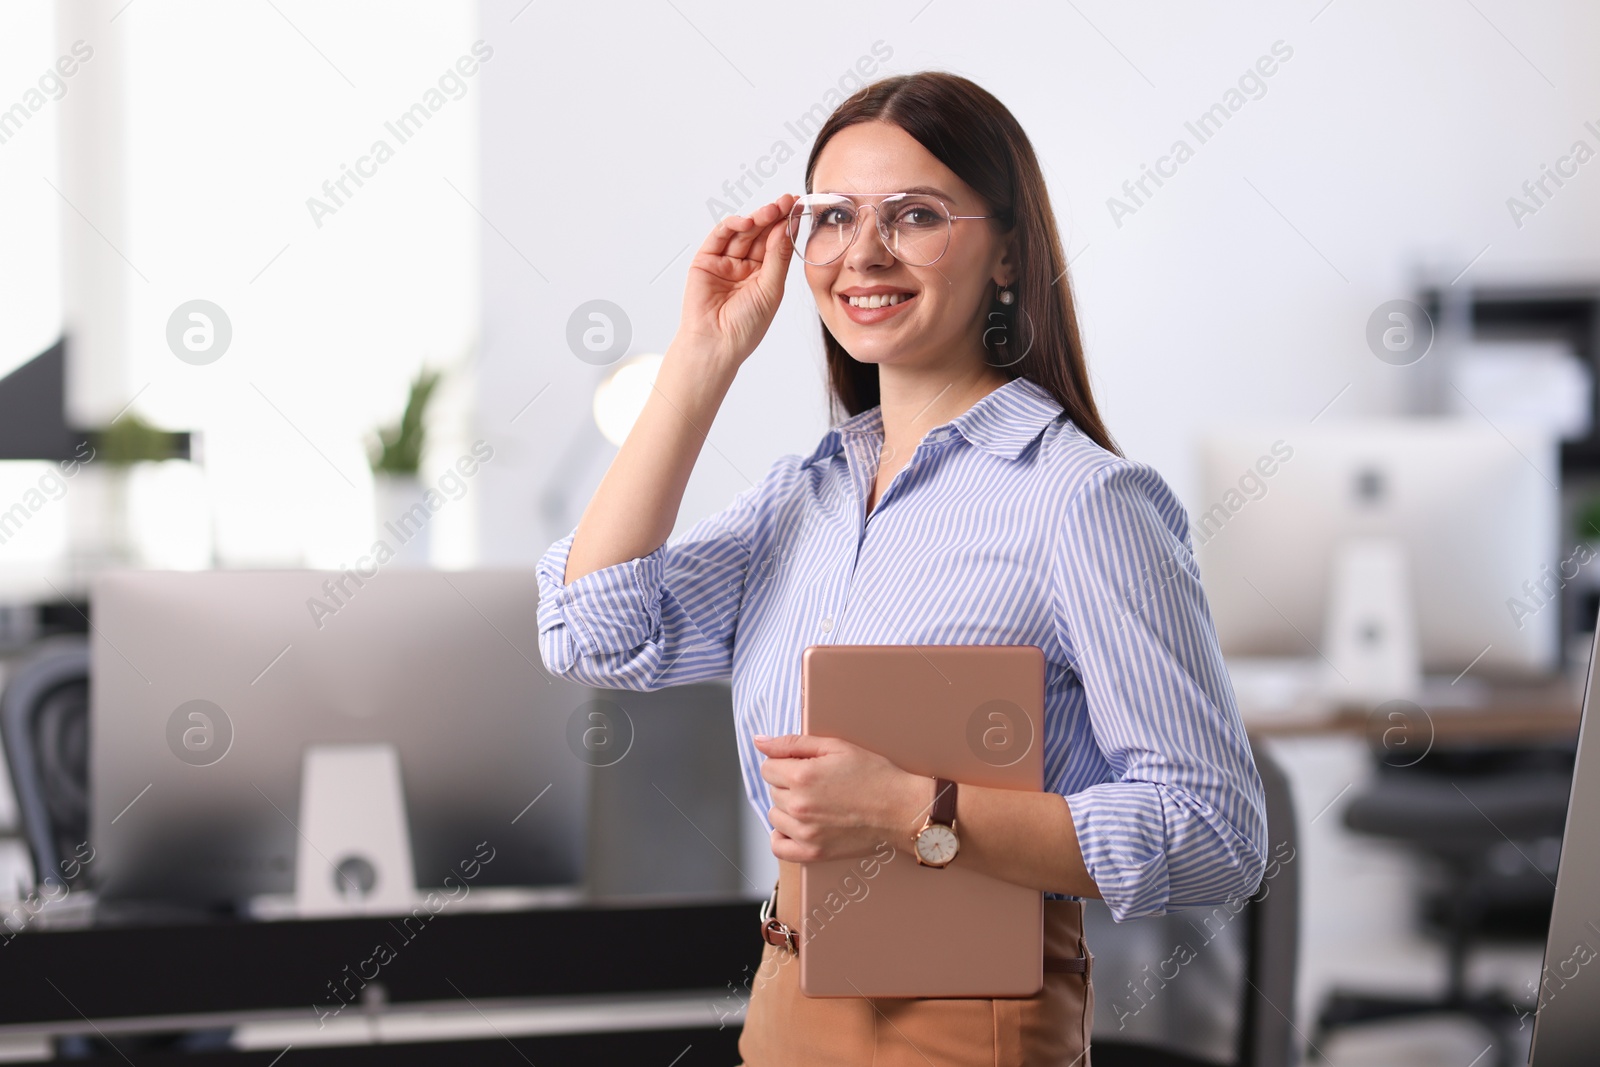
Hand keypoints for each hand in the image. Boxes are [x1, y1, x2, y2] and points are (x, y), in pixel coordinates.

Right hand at [676, 195, 795, 369]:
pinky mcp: (705, 260)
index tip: (799, 208)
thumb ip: (778, 257)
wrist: (716, 344)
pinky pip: (719, 237)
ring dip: (757, 218)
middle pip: (761, 233)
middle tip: (787, 202)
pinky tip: (746, 222)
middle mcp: (745, 266)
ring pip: (742, 232)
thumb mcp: (770, 289)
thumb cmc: (745, 326)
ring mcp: (725, 262)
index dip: (786, 225)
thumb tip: (787, 227)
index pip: (776, 243)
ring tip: (771, 210)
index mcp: (764, 275)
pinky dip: (732, 225)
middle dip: (774, 216)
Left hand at [754, 733, 925, 862]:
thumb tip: (759, 742)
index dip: (786, 763)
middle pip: (772, 790)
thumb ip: (792, 743)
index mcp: (802, 776)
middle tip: (818, 783)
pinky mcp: (813, 853)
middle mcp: (799, 806)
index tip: (804, 766)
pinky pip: (778, 846)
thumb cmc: (875, 776)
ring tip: (815, 803)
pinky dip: (783, 836)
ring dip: (787, 808)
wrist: (901, 810)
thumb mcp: (836, 747)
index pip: (768, 767)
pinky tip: (798, 825)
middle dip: (789, 783)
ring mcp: (805, 832)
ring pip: (774, 815)